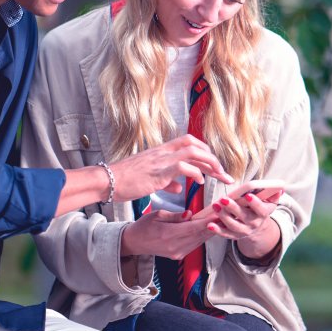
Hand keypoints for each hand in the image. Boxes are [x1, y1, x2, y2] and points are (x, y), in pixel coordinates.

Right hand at [108, 134, 234, 202]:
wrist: (106, 181)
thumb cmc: (125, 180)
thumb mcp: (150, 179)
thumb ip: (167, 180)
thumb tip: (179, 186)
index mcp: (162, 151)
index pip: (190, 143)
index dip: (205, 153)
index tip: (215, 167)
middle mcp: (164, 151)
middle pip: (196, 145)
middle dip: (213, 158)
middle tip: (224, 174)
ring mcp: (161, 159)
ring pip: (193, 151)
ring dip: (210, 163)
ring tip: (219, 175)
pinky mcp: (158, 170)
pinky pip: (183, 166)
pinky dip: (195, 173)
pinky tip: (200, 182)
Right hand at [120, 209, 214, 259]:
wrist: (134, 243)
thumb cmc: (144, 226)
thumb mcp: (157, 215)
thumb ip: (176, 216)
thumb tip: (190, 214)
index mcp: (168, 235)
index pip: (193, 228)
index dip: (208, 221)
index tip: (219, 213)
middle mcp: (175, 247)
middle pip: (200, 235)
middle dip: (214, 225)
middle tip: (226, 215)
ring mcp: (177, 253)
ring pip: (199, 241)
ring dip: (211, 231)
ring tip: (222, 220)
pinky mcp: (179, 255)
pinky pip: (195, 244)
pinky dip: (203, 236)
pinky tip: (210, 228)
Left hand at [207, 191, 282, 258]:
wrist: (258, 228)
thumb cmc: (261, 209)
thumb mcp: (270, 203)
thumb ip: (274, 195)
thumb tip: (280, 188)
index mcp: (263, 214)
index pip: (261, 210)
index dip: (255, 203)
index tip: (248, 195)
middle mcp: (254, 224)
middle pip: (244, 217)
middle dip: (233, 208)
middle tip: (224, 199)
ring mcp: (244, 231)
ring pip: (233, 225)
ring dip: (223, 216)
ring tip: (215, 206)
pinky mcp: (235, 235)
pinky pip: (225, 234)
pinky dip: (217, 230)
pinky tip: (210, 224)